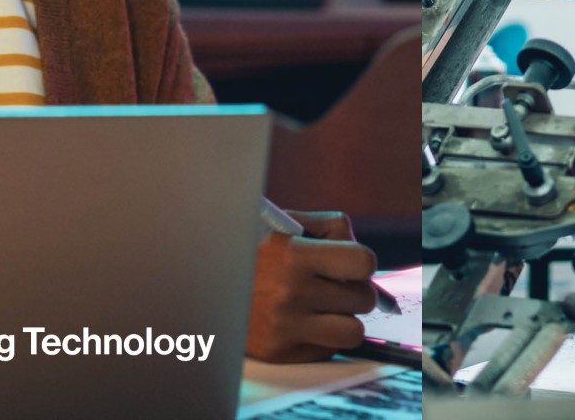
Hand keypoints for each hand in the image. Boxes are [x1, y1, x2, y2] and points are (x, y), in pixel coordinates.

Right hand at [246, 210, 377, 363]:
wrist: (207, 283)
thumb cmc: (254, 248)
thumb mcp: (286, 222)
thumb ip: (332, 229)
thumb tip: (367, 265)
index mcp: (293, 254)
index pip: (363, 263)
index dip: (361, 263)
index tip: (349, 264)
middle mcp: (290, 292)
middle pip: (363, 299)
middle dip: (353, 290)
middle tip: (332, 285)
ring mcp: (285, 326)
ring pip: (353, 331)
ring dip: (343, 319)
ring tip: (324, 307)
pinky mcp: (280, 352)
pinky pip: (328, 349)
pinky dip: (321, 337)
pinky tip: (302, 321)